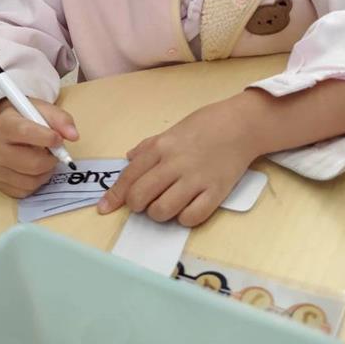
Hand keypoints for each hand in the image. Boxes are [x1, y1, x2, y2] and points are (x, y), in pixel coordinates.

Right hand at [0, 98, 78, 198]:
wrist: (6, 129)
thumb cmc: (27, 119)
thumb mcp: (43, 111)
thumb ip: (60, 120)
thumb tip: (73, 136)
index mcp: (5, 126)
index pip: (25, 133)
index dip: (46, 137)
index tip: (58, 139)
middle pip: (33, 163)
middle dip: (51, 159)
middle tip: (54, 151)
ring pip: (32, 180)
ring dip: (46, 171)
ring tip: (44, 157)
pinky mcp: (0, 185)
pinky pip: (27, 190)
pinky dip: (38, 181)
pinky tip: (35, 169)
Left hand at [97, 96, 258, 226]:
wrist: (240, 125)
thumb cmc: (204, 126)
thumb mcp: (171, 130)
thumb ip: (148, 146)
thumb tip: (128, 159)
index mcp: (160, 147)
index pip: (129, 177)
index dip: (114, 196)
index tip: (104, 209)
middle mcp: (174, 164)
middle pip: (140, 197)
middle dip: (137, 206)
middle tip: (144, 204)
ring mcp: (195, 179)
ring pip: (162, 210)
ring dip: (159, 213)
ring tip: (166, 205)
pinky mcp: (216, 192)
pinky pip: (191, 217)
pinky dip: (184, 218)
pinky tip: (187, 209)